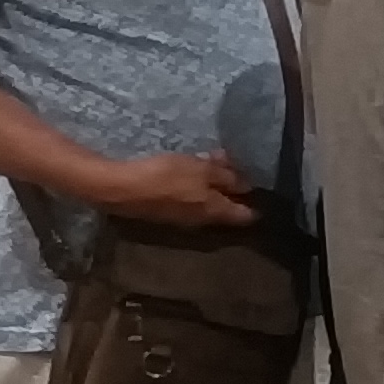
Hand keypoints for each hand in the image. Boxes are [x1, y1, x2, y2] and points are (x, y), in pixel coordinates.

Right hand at [91, 151, 255, 228]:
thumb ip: (227, 176)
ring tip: (216, 162)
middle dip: (235, 190)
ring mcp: (182, 218)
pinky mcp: (166, 211)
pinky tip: (192, 171)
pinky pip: (191, 200)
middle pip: (227, 209)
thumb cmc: (166, 177)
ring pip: (208, 203)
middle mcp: (202, 221)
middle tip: (238, 168)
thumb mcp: (201, 170)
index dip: (257, 203)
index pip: (246, 216)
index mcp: (215, 212)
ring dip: (215, 186)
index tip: (264, 188)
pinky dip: (197, 187)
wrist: (120, 189)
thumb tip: (248, 186)